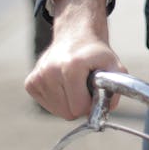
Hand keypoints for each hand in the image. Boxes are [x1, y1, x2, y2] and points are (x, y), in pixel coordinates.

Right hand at [24, 0, 125, 119]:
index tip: (93, 89)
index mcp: (71, 66)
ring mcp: (38, 77)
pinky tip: (62, 83)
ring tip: (73, 82)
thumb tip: (108, 109)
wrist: (75, 36)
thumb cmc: (95, 54)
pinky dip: (57, 99)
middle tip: (84, 86)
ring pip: (57, 111)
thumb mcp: (113, 64)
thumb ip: (117, 86)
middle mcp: (50, 71)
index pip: (79, 108)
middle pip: (67, 113)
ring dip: (68, 101)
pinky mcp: (30, 82)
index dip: (90, 103)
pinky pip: (47, 105)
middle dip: (79, 104)